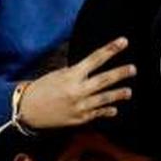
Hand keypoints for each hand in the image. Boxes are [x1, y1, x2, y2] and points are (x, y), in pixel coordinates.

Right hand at [18, 38, 136, 129]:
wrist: (27, 110)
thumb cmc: (41, 88)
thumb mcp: (58, 74)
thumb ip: (77, 72)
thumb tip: (92, 68)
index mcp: (71, 75)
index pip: (95, 58)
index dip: (111, 49)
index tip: (124, 41)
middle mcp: (78, 90)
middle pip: (105, 79)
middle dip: (121, 73)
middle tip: (133, 69)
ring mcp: (80, 106)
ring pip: (105, 99)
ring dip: (118, 94)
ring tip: (128, 91)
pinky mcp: (79, 119)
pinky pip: (97, 114)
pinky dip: (107, 111)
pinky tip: (115, 109)